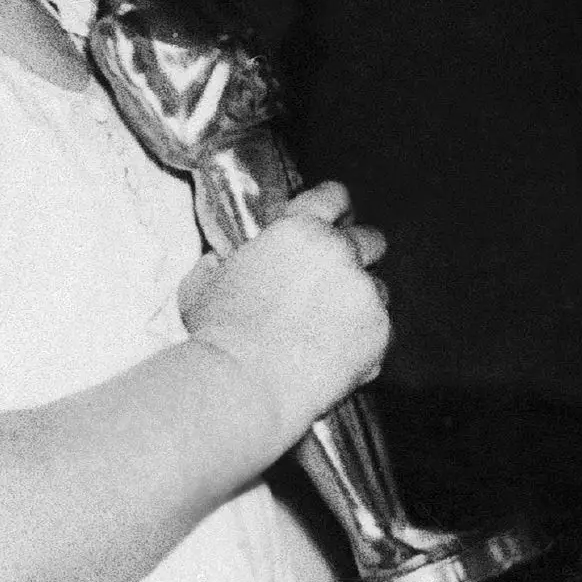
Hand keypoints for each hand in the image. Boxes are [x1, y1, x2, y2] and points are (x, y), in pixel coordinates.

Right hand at [180, 180, 388, 446]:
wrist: (245, 384)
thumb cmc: (218, 336)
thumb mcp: (201, 284)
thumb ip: (218, 262)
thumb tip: (220, 260)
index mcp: (298, 229)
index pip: (333, 197)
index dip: (336, 208)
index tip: (337, 219)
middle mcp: (338, 252)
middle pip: (371, 240)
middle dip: (359, 256)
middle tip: (338, 279)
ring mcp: (363, 291)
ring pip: (377, 290)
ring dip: (359, 303)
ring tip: (330, 331)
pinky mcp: (379, 330)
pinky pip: (380, 331)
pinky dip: (363, 343)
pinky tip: (333, 359)